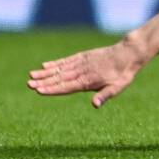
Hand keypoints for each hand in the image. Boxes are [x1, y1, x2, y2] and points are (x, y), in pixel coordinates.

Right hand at [28, 37, 149, 107]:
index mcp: (88, 81)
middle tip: (28, 84)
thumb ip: (105, 95)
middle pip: (60, 78)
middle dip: (44, 81)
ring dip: (46, 72)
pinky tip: (45, 65)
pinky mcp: (84, 56)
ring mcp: (82, 62)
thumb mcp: (118, 87)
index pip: (66, 87)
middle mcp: (83, 71)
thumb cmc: (123, 74)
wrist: (130, 53)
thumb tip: (95, 105)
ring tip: (31, 75)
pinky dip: (56, 63)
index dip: (52, 89)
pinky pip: (67, 60)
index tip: (38, 91)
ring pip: (61, 68)